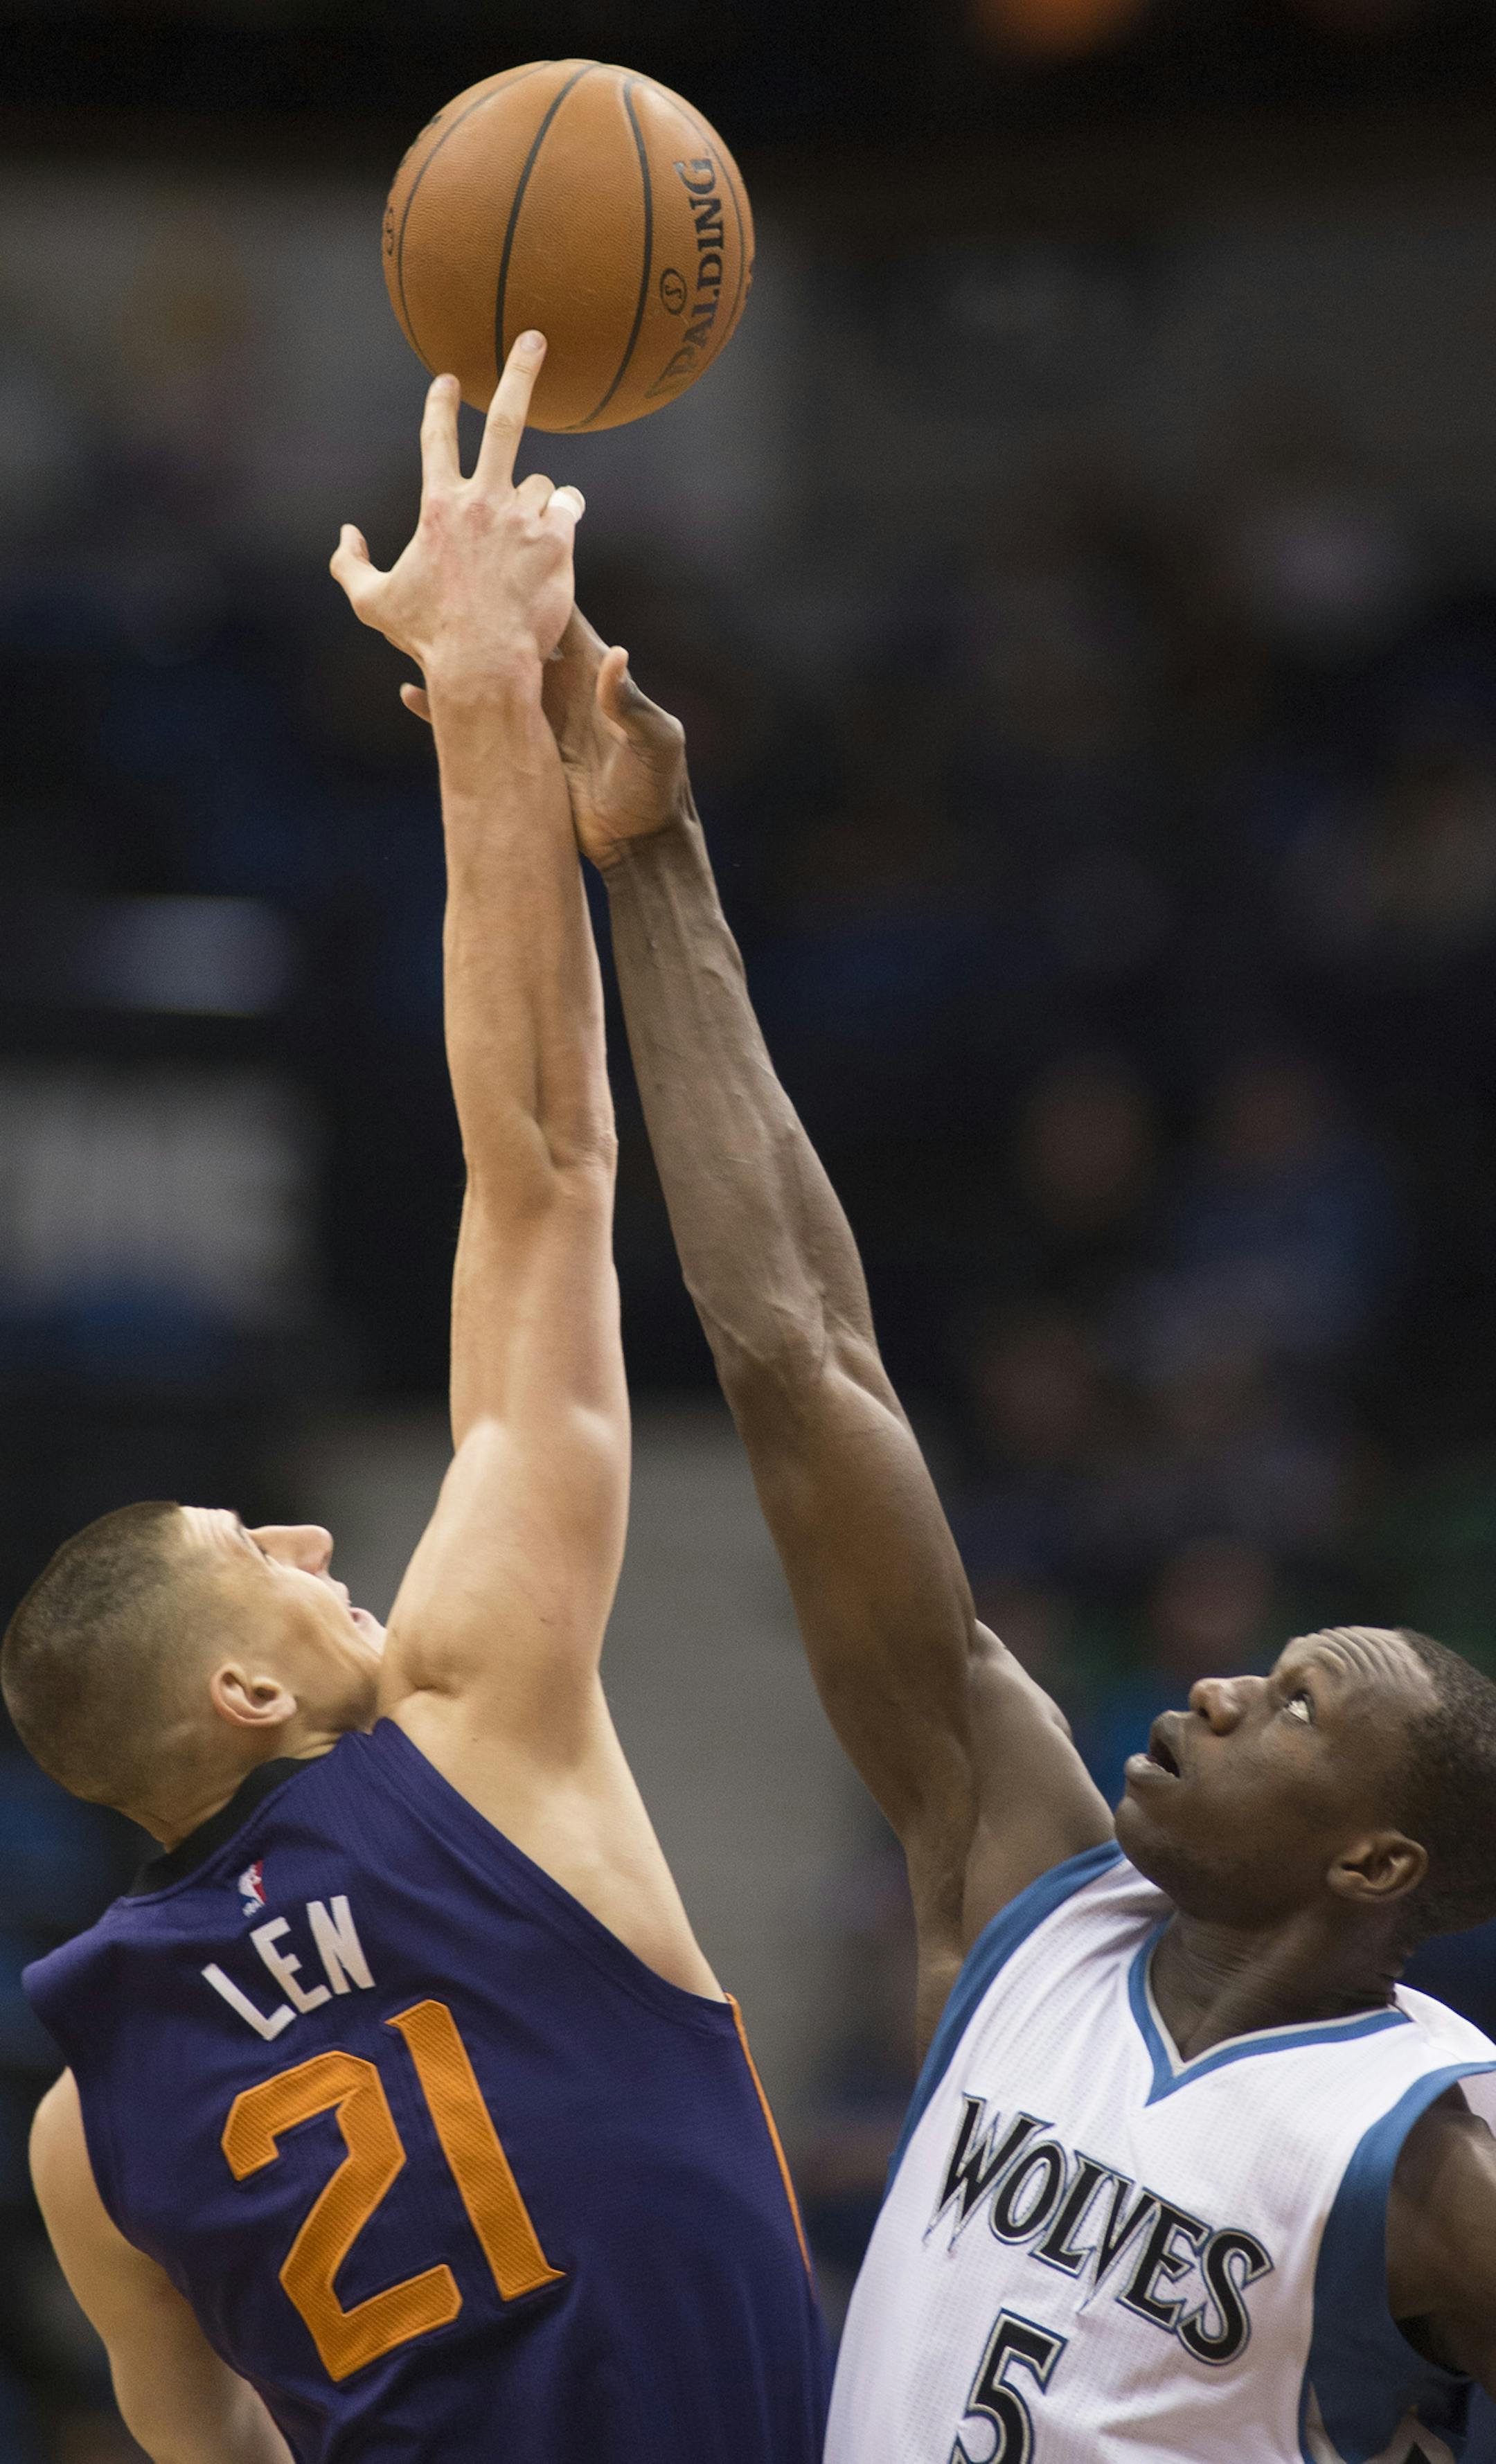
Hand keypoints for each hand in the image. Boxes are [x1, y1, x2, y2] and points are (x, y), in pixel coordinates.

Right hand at [330, 333, 584, 691]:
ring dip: (538, 499)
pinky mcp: (557, 541)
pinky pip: (567, 510)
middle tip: (534, 339)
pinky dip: (564, 517)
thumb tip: (343, 535)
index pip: (436, 437)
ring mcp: (523, 518)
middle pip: (506, 420)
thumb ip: (350, 566)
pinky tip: (559, 536)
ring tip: (533, 531)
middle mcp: (483, 500)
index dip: (440, 403)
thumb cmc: (429, 637)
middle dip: (520, 372)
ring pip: (541, 484)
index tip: (448, 378)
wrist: (483, 665)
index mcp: (438, 505)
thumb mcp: (374, 605)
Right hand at [403, 609, 688, 868]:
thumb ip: (631, 702)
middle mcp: (557, 685)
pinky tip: (410, 694)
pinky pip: (474, 724)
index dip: (529, 585)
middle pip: (511, 636)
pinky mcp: (517, 748)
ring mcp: (534, 715)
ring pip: (485, 675)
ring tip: (414, 636)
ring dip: (455, 659)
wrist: (640, 843)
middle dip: (481, 612)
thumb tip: (616, 654)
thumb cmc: (659, 788)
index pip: (556, 615)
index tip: (498, 556)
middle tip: (441, 587)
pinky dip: (442, 711)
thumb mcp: (656, 742)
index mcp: (591, 671)